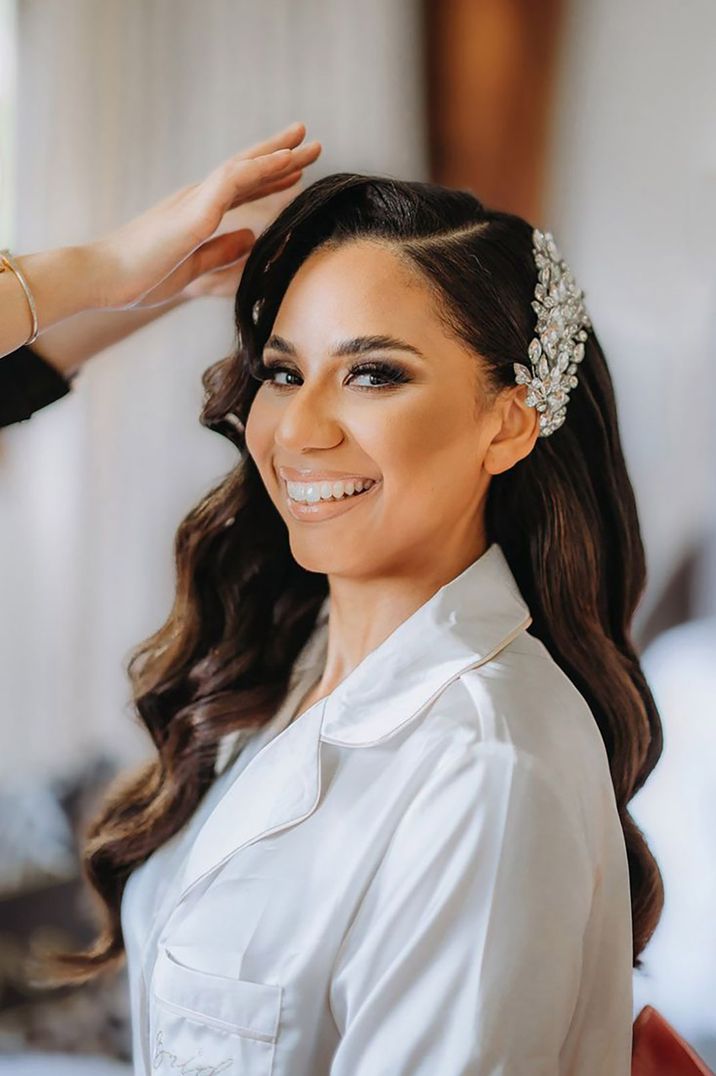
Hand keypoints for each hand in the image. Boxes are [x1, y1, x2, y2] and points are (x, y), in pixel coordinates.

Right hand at [89, 122, 321, 309]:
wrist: (103, 278)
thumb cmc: (140, 276)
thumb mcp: (193, 266)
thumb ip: (221, 250)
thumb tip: (250, 238)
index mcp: (196, 212)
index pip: (239, 189)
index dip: (269, 177)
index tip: (297, 171)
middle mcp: (197, 198)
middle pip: (246, 169)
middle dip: (280, 155)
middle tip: (311, 142)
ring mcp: (195, 201)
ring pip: (244, 168)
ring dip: (277, 155)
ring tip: (306, 144)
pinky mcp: (193, 211)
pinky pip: (233, 181)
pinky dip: (261, 169)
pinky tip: (286, 163)